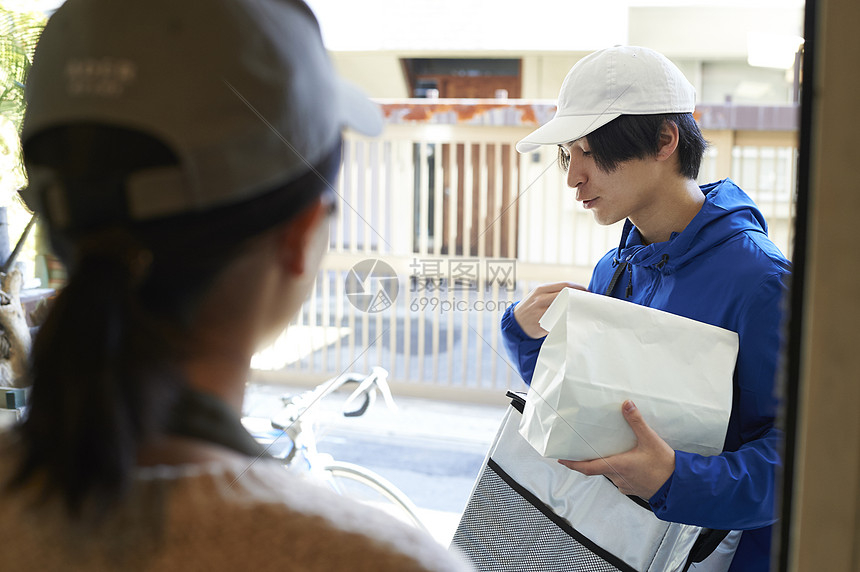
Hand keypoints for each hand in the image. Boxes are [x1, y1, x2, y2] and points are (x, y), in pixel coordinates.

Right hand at [513, 281, 585, 338]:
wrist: (516, 323)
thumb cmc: (531, 307)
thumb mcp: (538, 295)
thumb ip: (553, 293)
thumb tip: (576, 293)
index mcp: (542, 289)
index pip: (565, 285)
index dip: (579, 288)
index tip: (588, 292)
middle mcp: (541, 299)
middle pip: (566, 296)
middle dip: (579, 298)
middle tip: (589, 302)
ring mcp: (541, 311)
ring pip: (564, 308)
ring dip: (575, 310)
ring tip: (583, 311)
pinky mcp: (542, 324)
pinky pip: (559, 321)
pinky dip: (567, 320)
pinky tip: (573, 321)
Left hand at [558, 400, 674, 500]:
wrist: (680, 487)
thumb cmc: (665, 467)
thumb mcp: (650, 440)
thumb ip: (637, 422)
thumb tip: (626, 405)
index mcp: (617, 466)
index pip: (587, 467)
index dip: (573, 463)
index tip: (561, 459)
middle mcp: (618, 478)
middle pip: (599, 469)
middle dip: (593, 459)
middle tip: (588, 447)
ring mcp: (626, 486)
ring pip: (611, 474)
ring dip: (609, 464)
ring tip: (612, 451)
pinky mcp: (635, 489)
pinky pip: (621, 479)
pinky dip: (620, 470)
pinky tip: (629, 462)